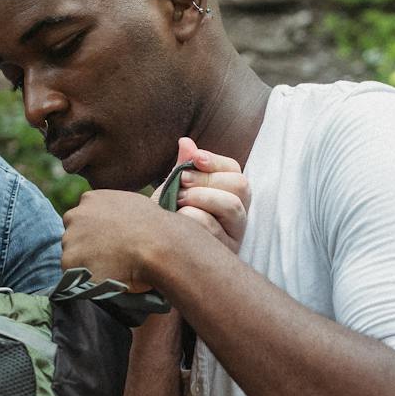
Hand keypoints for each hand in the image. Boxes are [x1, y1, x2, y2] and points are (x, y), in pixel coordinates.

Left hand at [62, 189, 192, 291]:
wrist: (157, 246)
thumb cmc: (155, 229)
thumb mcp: (135, 206)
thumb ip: (117, 211)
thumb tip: (119, 223)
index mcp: (91, 199)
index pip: (83, 217)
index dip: (96, 232)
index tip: (108, 242)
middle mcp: (76, 215)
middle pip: (74, 234)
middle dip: (87, 246)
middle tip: (109, 258)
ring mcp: (71, 238)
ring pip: (72, 254)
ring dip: (86, 263)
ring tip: (111, 269)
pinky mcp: (70, 261)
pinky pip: (73, 273)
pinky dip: (86, 278)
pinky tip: (106, 277)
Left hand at [173, 136, 249, 254]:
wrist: (154, 252)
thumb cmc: (168, 219)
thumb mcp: (173, 190)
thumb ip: (183, 167)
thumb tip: (185, 142)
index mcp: (229, 194)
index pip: (234, 170)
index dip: (216, 161)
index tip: (195, 158)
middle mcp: (238, 213)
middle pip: (240, 185)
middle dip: (207, 179)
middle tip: (181, 181)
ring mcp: (235, 234)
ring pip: (232, 206)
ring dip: (201, 197)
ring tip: (178, 201)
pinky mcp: (226, 253)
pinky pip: (214, 229)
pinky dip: (193, 220)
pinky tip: (179, 222)